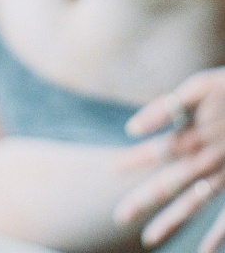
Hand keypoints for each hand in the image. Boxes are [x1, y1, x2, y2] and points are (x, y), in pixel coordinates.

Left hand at [113, 68, 224, 250]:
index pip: (155, 153)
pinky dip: (217, 237)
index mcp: (194, 136)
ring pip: (194, 204)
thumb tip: (131, 128)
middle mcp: (206, 160)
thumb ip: (165, 107)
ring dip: (171, 222)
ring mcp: (224, 175)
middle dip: (143, 201)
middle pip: (168, 185)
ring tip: (149, 239)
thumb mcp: (200, 86)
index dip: (131, 161)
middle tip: (120, 217)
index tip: (109, 169)